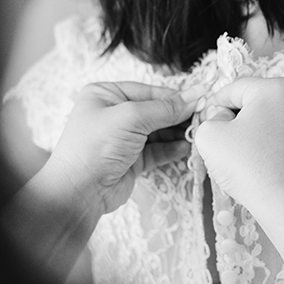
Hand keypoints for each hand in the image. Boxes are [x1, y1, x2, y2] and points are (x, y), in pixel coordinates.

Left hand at [40, 81, 203, 218]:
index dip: (175, 96)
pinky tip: (187, 147)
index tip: (201, 98)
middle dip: (179, 115)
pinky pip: (157, 150)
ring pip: (158, 131)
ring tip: (199, 133)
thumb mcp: (130, 118)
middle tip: (205, 117)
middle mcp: (113, 114)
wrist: (78, 192)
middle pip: (155, 111)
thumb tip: (196, 95)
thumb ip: (165, 108)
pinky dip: (172, 149)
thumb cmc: (94, 147)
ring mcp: (123, 139)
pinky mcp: (131, 160)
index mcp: (105, 95)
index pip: (148, 91)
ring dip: (179, 133)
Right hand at [194, 77, 283, 207]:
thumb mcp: (210, 136)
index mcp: (275, 88)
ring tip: (243, 153)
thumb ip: (209, 117)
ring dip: (251, 130)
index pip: (233, 89)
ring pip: (267, 117)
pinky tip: (259, 159)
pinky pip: (281, 131)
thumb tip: (223, 119)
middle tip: (225, 142)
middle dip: (235, 118)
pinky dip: (268, 141)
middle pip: (253, 101)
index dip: (215, 106)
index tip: (210, 126)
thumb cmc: (249, 167)